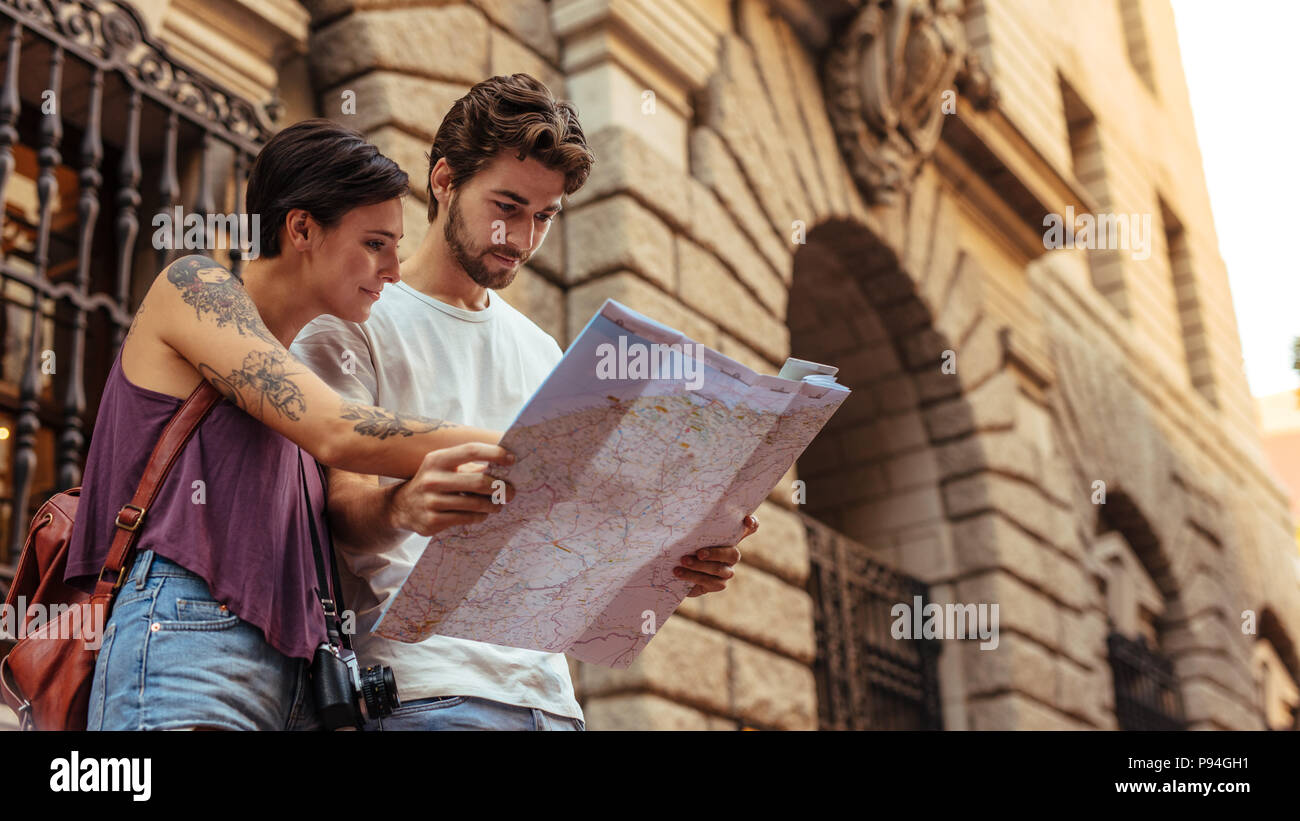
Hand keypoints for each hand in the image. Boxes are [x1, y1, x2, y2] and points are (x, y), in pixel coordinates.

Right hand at [387, 442, 514, 536]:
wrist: (402, 506)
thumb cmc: (434, 482)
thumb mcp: (445, 468)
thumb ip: (470, 465)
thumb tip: (504, 466)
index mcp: (437, 459)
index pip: (471, 450)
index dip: (494, 453)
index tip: (512, 459)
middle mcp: (432, 479)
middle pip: (477, 481)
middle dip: (499, 487)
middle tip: (511, 492)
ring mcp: (431, 501)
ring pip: (474, 504)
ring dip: (492, 505)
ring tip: (498, 505)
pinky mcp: (432, 521)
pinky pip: (466, 518)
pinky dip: (480, 517)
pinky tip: (483, 514)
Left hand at [676, 514, 757, 596]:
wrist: (675, 570)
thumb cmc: (685, 545)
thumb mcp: (688, 532)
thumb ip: (692, 523)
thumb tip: (682, 504)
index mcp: (728, 538)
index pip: (749, 528)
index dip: (752, 523)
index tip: (746, 520)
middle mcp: (731, 554)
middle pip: (732, 553)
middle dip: (715, 553)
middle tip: (699, 553)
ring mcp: (726, 570)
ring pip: (719, 570)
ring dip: (699, 566)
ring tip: (683, 561)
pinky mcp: (717, 584)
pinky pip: (709, 582)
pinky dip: (693, 577)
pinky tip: (679, 573)